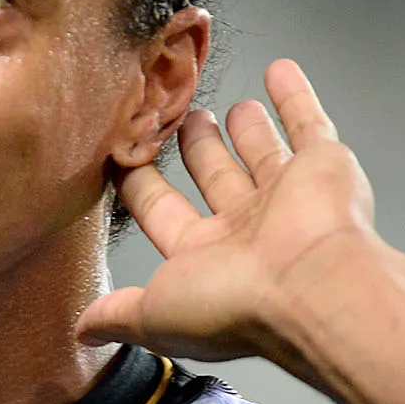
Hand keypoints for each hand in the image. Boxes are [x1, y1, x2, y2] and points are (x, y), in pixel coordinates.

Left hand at [77, 59, 383, 376]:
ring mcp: (288, 196)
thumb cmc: (236, 305)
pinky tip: (281, 70)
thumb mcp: (154, 314)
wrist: (313, 288)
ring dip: (245, 130)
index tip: (122, 157)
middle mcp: (248, 228)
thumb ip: (116, 313)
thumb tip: (79, 333)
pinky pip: (308, 122)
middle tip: (183, 118)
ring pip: (260, 152)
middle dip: (197, 150)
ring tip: (227, 105)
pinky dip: (295, 97)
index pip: (163, 212)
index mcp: (207, 257)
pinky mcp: (324, 165)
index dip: (141, 186)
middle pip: (215, 177)